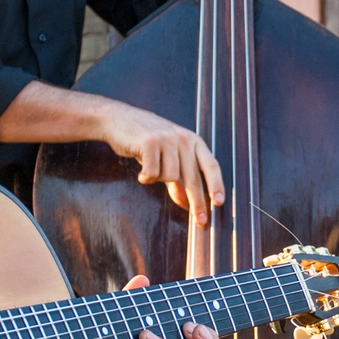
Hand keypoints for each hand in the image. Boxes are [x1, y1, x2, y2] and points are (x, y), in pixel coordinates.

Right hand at [97, 101, 224, 225]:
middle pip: (194, 177)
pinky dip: (146, 177)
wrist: (118, 119)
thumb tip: (186, 202)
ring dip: (158, 179)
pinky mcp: (150, 142)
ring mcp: (167, 139)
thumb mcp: (168, 155)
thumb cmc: (145, 139)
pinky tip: (142, 169)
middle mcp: (183, 138)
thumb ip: (179, 176)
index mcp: (193, 140)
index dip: (216, 184)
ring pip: (170, 177)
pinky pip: (152, 173)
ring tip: (150, 169)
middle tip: (200, 220)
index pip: (211, 165)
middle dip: (197, 201)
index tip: (219, 202)